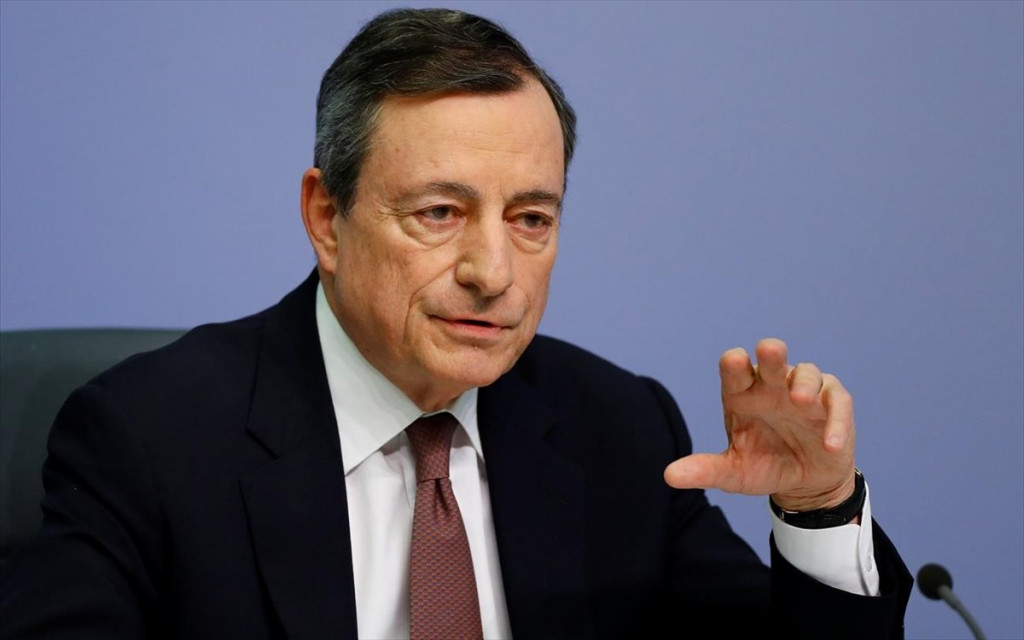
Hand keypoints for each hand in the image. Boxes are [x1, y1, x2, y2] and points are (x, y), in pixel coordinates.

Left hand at [663, 338, 856, 511]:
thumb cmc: (765, 466)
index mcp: (742, 394)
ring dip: (804, 383)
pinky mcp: (833, 405)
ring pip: (807, 373)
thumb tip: (669, 476)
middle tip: (770, 350)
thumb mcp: (734, 473)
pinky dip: (836, 421)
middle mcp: (772, 387)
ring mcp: (804, 392)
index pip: (735, 370)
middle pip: (771, 360)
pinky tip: (830, 444)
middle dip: (771, 354)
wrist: (804, 484)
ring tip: (799, 400)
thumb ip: (705, 471)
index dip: (734, 365)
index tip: (734, 362)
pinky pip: (837, 403)